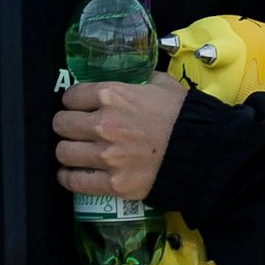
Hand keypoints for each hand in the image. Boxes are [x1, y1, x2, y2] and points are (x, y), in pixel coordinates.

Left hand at [53, 75, 187, 202]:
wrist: (203, 151)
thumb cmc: (185, 116)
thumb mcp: (164, 84)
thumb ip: (141, 80)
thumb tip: (134, 82)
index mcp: (112, 96)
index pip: (70, 96)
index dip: (73, 102)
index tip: (77, 107)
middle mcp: (103, 125)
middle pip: (61, 124)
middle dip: (66, 125)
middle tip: (75, 129)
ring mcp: (106, 156)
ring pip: (63, 152)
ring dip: (67, 151)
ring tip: (75, 152)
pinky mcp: (113, 183)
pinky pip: (74, 181)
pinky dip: (68, 177)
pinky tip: (71, 173)